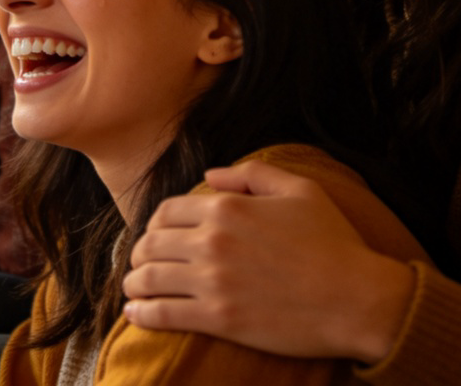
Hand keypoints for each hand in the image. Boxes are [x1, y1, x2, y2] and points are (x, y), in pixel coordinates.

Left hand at [122, 161, 415, 364]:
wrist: (360, 300)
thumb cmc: (334, 243)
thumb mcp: (298, 190)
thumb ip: (250, 174)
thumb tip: (210, 175)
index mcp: (226, 207)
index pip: (166, 211)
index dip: (154, 224)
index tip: (154, 235)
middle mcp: (212, 240)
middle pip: (152, 243)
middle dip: (139, 253)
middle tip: (138, 263)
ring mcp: (213, 280)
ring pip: (151, 278)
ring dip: (133, 283)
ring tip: (132, 289)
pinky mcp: (220, 318)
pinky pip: (165, 314)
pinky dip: (142, 313)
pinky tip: (135, 314)